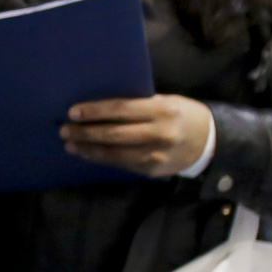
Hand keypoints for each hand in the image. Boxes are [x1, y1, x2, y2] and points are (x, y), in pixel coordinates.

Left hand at [63, 94, 214, 177]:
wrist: (207, 141)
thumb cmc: (179, 115)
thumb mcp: (164, 101)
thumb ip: (138, 104)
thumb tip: (99, 106)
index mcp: (162, 110)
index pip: (121, 109)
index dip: (95, 111)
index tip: (73, 112)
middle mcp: (159, 132)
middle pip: (114, 133)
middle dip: (85, 132)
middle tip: (64, 130)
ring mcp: (155, 154)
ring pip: (114, 153)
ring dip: (88, 149)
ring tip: (70, 144)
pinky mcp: (152, 170)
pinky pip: (120, 164)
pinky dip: (100, 158)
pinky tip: (87, 153)